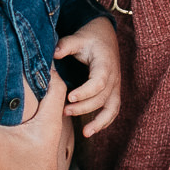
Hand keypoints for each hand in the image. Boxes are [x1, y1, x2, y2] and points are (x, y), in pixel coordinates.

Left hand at [54, 17, 122, 136]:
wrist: (105, 36)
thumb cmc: (90, 38)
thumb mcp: (78, 37)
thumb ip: (66, 45)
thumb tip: (54, 53)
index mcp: (105, 64)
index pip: (98, 82)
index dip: (85, 92)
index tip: (70, 97)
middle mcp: (114, 77)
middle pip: (102, 98)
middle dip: (83, 108)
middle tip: (64, 111)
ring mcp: (116, 86)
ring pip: (112, 108)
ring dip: (99, 122)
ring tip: (86, 133)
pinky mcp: (113, 92)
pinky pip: (113, 110)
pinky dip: (105, 122)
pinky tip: (92, 130)